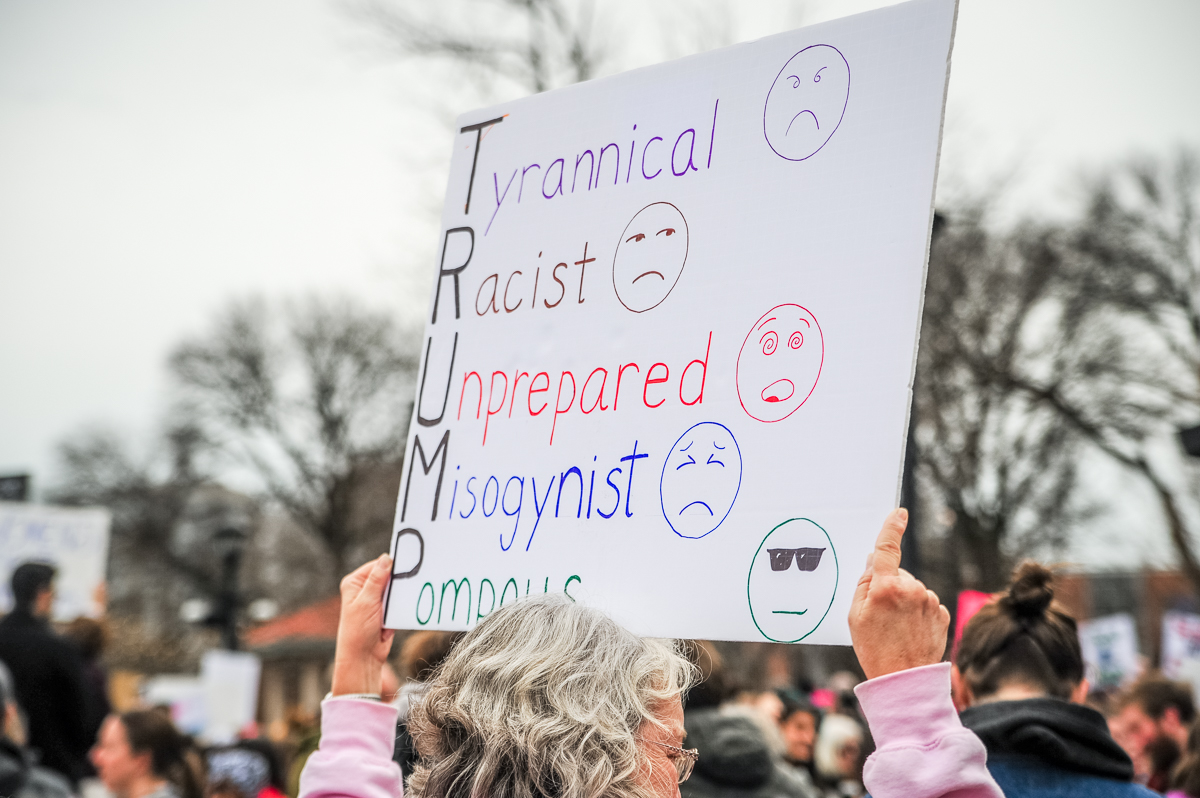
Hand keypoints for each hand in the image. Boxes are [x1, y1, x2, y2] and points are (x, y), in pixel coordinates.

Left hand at [331, 554, 395, 695]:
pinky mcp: (386, 611)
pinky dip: (402, 605)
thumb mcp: (367, 601)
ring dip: (400, 595)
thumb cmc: (358, 630)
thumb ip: (377, 579)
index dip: (391, 565)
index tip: (407, 564)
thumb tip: (386, 558)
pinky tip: (406, 607)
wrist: (364, 657)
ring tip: (407, 596)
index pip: (377, 566)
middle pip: (387, 576)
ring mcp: (376, 600)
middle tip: (412, 579)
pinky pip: (399, 602)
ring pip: (395, 589)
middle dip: (397, 581)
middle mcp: (364, 589)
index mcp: (355, 583)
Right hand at [848, 509, 949, 679]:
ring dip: (904, 600)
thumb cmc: (874, 648)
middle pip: (897, 574)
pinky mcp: (942, 612)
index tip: (899, 512)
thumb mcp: (854, 616)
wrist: (904, 679)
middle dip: (889, 585)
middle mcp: (911, 589)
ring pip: (912, 588)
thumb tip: (875, 563)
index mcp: (885, 587)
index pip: (887, 548)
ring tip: (896, 627)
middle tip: (880, 615)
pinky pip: (926, 602)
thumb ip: (864, 584)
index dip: (891, 527)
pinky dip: (918, 611)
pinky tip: (911, 630)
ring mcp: (929, 600)